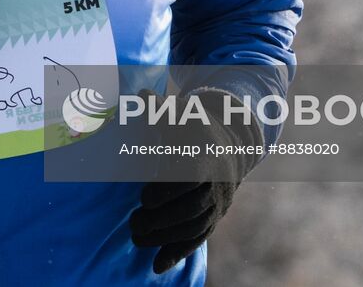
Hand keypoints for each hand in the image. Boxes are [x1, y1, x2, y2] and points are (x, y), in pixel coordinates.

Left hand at [128, 88, 259, 273]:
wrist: (229, 143)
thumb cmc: (192, 126)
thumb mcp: (176, 113)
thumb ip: (156, 108)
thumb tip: (140, 96)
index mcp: (205, 155)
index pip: (190, 177)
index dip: (168, 190)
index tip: (144, 198)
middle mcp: (216, 182)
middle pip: (191, 208)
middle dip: (161, 220)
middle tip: (133, 223)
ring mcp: (218, 202)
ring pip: (194, 226)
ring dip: (165, 238)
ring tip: (136, 239)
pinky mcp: (215, 217)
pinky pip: (199, 238)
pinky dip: (178, 253)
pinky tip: (157, 266)